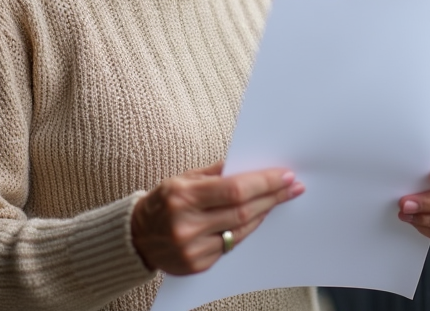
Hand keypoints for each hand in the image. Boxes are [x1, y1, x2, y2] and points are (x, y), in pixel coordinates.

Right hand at [130, 162, 303, 274]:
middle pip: (243, 211)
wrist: (136, 237)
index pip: (235, 190)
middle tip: (293, 187)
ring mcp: (192, 249)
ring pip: (241, 231)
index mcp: (182, 196)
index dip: (264, 183)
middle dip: (272, 197)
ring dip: (264, 213)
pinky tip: (257, 217)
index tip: (286, 175)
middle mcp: (187, 225)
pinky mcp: (197, 265)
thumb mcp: (184, 179)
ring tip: (279, 199)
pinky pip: (231, 245)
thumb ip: (217, 172)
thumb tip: (252, 164)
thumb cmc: (163, 202)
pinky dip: (246, 230)